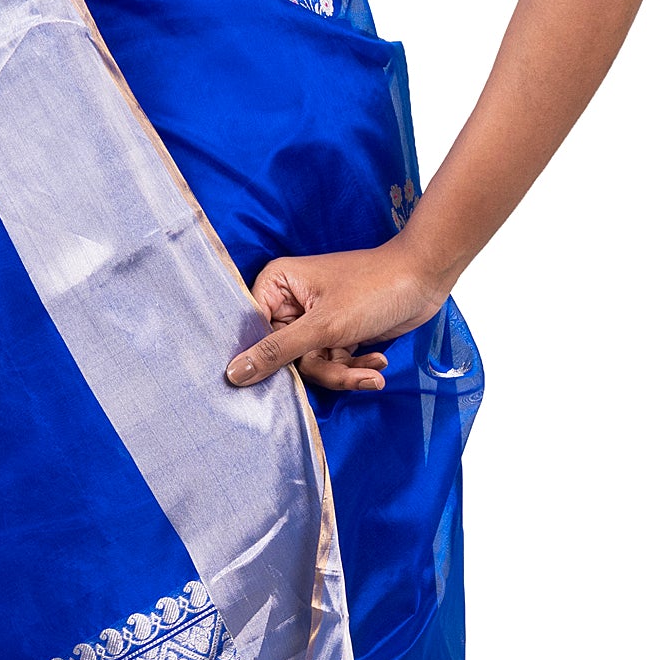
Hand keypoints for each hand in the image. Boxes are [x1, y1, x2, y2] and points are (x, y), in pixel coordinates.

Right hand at [224, 241, 451, 393]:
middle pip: (287, 354)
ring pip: (314, 363)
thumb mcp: (323, 326)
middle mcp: (292, 301)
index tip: (281, 380)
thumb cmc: (374, 289)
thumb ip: (277, 352)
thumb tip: (233, 374)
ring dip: (345, 372)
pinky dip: (356, 367)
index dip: (266, 357)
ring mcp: (316, 319)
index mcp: (277, 285)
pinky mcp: (339, 332)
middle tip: (347, 373)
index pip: (255, 331)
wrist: (425, 279)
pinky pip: (335, 361)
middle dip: (322, 368)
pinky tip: (378, 362)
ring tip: (374, 371)